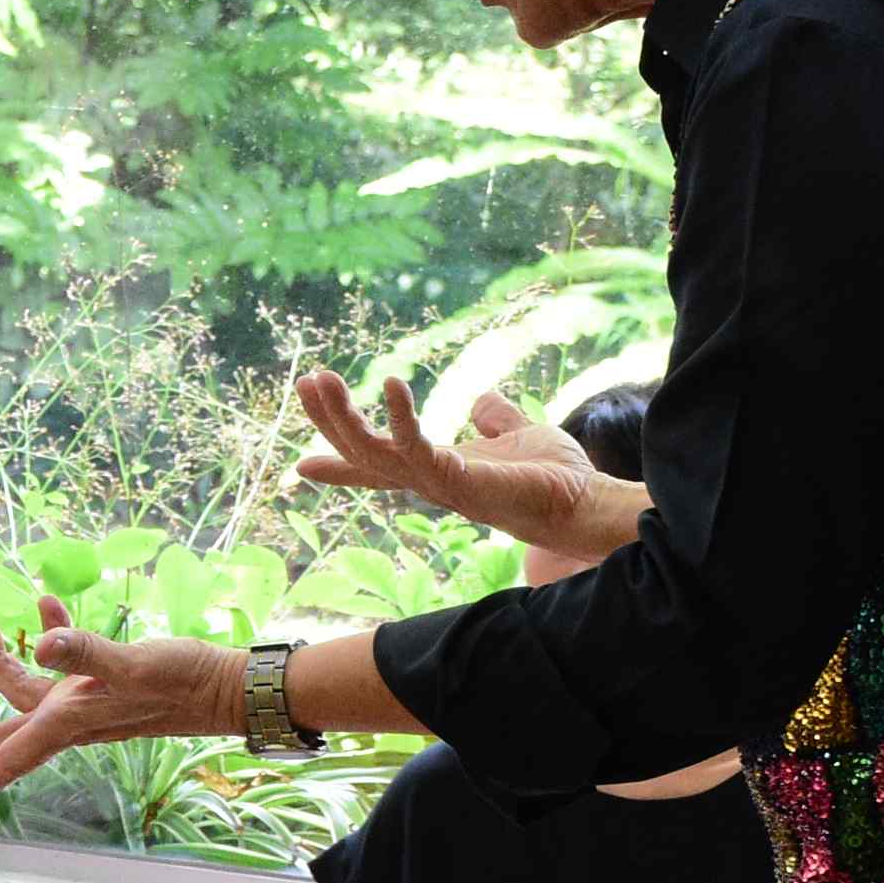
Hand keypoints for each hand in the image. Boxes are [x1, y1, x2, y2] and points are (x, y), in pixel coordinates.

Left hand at [0, 595, 238, 820]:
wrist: (224, 685)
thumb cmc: (181, 682)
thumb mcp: (132, 664)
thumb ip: (85, 652)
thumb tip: (44, 641)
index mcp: (65, 725)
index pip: (4, 761)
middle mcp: (66, 721)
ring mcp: (81, 702)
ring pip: (23, 688)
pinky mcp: (99, 681)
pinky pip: (60, 661)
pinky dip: (49, 634)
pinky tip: (46, 604)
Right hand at [290, 368, 640, 566]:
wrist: (583, 504)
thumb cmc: (553, 477)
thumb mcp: (516, 435)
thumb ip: (494, 419)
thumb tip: (482, 400)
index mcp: (435, 470)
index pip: (377, 468)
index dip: (340, 464)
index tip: (301, 464)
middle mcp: (427, 481)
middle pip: (362, 454)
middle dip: (329, 421)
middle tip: (305, 382)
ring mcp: (436, 484)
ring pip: (372, 453)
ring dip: (341, 417)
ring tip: (319, 379)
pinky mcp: (456, 481)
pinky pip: (415, 449)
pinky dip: (400, 417)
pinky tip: (391, 383)